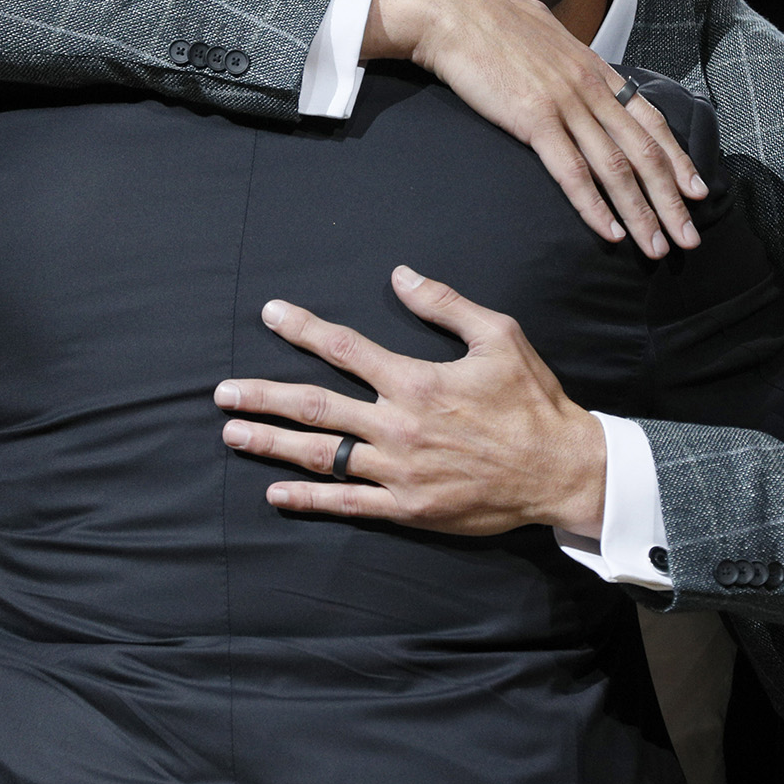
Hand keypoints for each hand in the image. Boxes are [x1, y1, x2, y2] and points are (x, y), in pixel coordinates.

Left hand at [215, 266, 607, 536]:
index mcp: (416, 381)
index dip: (302, 327)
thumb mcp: (499, 336)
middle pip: (314, 405)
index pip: (344, 347)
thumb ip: (445, 305)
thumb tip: (400, 275)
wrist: (562, 470)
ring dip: (271, 443)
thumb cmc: (532, 401)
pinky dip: (308, 498)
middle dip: (263, 396)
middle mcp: (398, 426)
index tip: (270, 313)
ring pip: (321, 454)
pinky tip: (275, 493)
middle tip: (221, 392)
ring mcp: (398, 471)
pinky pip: (348, 503)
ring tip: (232, 433)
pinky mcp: (407, 508)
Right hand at [363, 0, 704, 257]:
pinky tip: (609, 233)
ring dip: (640, 213)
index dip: (676, 158)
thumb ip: (566, 55)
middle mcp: (590, 87)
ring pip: (616, 167)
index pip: (650, 120)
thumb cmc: (488, 22)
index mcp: (594, 68)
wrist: (451, 14)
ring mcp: (566, 103)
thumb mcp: (545, 33)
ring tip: (657, 247)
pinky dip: (594, 206)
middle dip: (671, 200)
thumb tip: (571, 59)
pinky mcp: (534, 119)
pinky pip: (573, 171)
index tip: (695, 190)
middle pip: (644, 152)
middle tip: (689, 237)